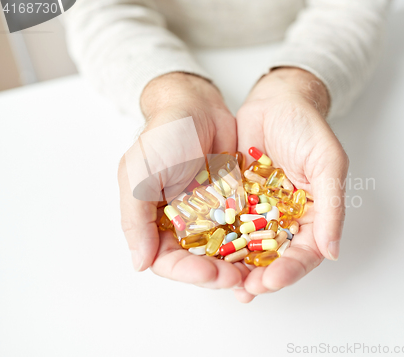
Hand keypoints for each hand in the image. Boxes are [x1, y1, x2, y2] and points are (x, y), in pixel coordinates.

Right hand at [118, 73, 246, 288]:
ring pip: (225, 252)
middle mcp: (184, 225)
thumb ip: (135, 218)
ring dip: (239, 266)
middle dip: (218, 274)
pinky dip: (254, 243)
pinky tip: (269, 252)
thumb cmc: (163, 137)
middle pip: (200, 262)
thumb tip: (139, 264)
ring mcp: (211, 216)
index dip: (187, 273)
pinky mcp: (234, 205)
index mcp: (156, 222)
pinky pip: (245, 230)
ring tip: (257, 274)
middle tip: (238, 279)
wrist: (197, 107)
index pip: (169, 261)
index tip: (209, 272)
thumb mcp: (139, 174)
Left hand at [235, 67, 348, 301]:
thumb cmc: (307, 128)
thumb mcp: (327, 163)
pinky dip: (219, 241)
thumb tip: (332, 252)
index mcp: (313, 215)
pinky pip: (228, 224)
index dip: (291, 270)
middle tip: (245, 289)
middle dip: (261, 276)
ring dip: (238, 267)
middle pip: (276, 257)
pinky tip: (206, 254)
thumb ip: (331, 206)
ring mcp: (260, 211)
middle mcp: (287, 219)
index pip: (305, 252)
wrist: (276, 102)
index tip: (271, 280)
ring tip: (224, 283)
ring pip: (249, 247)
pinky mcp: (237, 200)